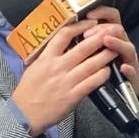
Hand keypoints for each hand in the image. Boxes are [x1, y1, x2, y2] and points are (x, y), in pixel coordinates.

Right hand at [11, 18, 118, 135]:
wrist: (24, 114)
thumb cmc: (28, 91)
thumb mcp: (34, 67)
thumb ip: (48, 56)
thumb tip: (62, 45)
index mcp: (46, 58)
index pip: (64, 35)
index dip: (80, 27)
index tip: (91, 23)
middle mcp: (57, 67)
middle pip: (83, 48)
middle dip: (99, 38)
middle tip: (110, 32)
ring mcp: (66, 82)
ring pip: (91, 64)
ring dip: (105, 56)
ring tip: (114, 49)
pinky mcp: (72, 96)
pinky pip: (92, 83)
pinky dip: (102, 75)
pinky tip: (107, 71)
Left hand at [82, 6, 138, 96]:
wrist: (121, 89)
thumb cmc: (100, 67)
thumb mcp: (91, 51)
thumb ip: (83, 40)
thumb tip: (66, 30)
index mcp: (112, 36)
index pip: (111, 17)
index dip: (102, 12)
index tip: (88, 14)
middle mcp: (122, 45)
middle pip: (118, 30)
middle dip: (103, 29)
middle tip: (87, 34)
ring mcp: (128, 60)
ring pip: (128, 48)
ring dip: (116, 43)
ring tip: (106, 41)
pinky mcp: (132, 76)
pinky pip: (133, 72)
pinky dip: (129, 70)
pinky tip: (123, 68)